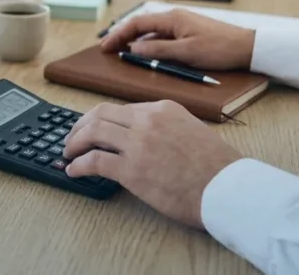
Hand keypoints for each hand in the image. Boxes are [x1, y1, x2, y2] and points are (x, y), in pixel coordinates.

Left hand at [64, 101, 241, 227]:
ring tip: (68, 153)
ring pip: (92, 132)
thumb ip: (165, 129)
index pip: (120, 109)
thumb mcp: (190, 131)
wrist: (229, 189)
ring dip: (74, 143)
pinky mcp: (132, 169)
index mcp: (162, 109)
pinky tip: (74, 171)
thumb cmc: (217, 168)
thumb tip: (142, 139)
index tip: (91, 128)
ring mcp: (138, 143)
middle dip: (80, 126)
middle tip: (72, 139)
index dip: (100, 119)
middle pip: (100, 115)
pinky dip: (79, 164)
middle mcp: (147, 120)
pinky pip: (94, 161)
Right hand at [101, 10, 255, 70]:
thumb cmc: (219, 49)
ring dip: (136, 41)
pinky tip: (147, 54)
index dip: (118, 35)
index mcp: (172, 18)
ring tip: (122, 52)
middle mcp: (174, 18)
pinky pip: (162, 37)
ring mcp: (182, 25)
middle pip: (141, 25)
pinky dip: (150, 44)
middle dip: (122, 36)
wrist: (248, 48)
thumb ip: (158, 50)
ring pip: (151, 31)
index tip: (105, 46)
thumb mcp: (186, 52)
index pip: (136, 23)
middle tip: (108, 49)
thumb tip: (134, 48)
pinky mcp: (188, 33)